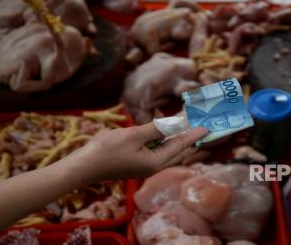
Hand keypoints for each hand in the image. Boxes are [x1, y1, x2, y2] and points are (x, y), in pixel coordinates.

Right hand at [69, 123, 207, 181]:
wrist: (83, 167)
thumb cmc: (106, 151)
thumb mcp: (134, 136)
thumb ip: (156, 129)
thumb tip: (176, 123)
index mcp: (156, 162)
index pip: (180, 146)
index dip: (194, 134)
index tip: (207, 126)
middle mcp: (154, 166)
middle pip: (178, 152)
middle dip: (191, 139)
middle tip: (203, 128)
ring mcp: (145, 166)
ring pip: (169, 152)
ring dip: (179, 139)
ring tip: (190, 129)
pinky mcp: (138, 163)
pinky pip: (159, 151)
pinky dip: (166, 141)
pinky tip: (167, 133)